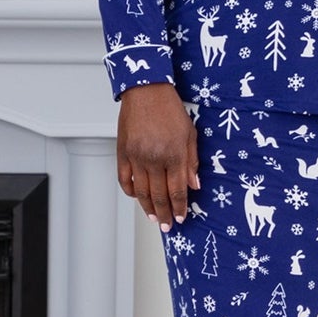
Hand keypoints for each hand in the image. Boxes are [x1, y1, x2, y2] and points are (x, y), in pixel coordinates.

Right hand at [117, 82, 199, 231]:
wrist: (146, 90)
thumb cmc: (170, 109)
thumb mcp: (190, 134)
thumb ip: (192, 162)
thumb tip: (195, 185)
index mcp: (174, 155)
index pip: (178, 190)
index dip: (180, 207)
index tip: (181, 218)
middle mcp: (154, 159)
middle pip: (159, 195)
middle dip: (164, 214)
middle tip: (166, 226)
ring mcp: (136, 157)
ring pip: (141, 192)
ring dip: (147, 207)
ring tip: (153, 217)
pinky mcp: (123, 152)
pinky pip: (124, 179)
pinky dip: (130, 191)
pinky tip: (136, 197)